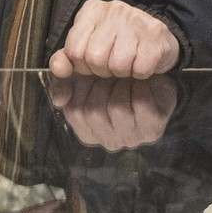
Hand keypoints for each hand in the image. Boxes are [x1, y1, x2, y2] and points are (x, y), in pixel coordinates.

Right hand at [48, 74, 177, 150]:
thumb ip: (61, 85)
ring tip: (125, 76)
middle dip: (100, 85)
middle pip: (94, 112)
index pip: (75, 112)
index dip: (81, 88)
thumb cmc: (113, 79)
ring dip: (120, 85)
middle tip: (108, 71)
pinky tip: (141, 83)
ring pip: (117, 109)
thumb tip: (59, 101)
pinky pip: (140, 104)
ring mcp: (132, 139)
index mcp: (89, 134)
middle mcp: (109, 141)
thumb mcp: (82, 78)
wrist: (149, 75)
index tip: (89, 73)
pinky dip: (139, 88)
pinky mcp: (152, 129)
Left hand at [50, 0, 179, 79]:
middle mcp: (113, 10)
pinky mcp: (156, 35)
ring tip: (127, 61)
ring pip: (118, 65)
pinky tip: (141, 61)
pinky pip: (140, 69)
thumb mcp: (87, 45)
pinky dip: (140, 73)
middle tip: (111, 62)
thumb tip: (58, 69)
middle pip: (95, 58)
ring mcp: (136, 21)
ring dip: (122, 72)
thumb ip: (67, 58)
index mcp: (91, 11)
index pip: (74, 50)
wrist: (155, 35)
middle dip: (102, 69)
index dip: (82, 64)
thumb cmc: (117, 42)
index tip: (92, 60)